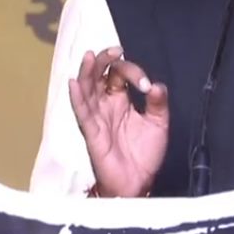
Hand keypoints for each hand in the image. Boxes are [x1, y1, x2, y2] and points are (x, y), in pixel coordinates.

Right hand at [67, 47, 168, 197]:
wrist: (139, 182)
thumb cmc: (145, 154)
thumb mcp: (159, 123)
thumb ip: (158, 103)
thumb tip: (156, 85)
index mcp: (120, 100)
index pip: (119, 74)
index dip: (132, 72)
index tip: (146, 85)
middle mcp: (105, 105)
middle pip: (98, 75)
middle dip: (104, 60)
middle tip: (115, 51)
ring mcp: (97, 117)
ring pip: (86, 89)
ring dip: (87, 72)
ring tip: (90, 56)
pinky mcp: (92, 132)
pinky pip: (82, 112)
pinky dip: (77, 97)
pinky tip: (74, 83)